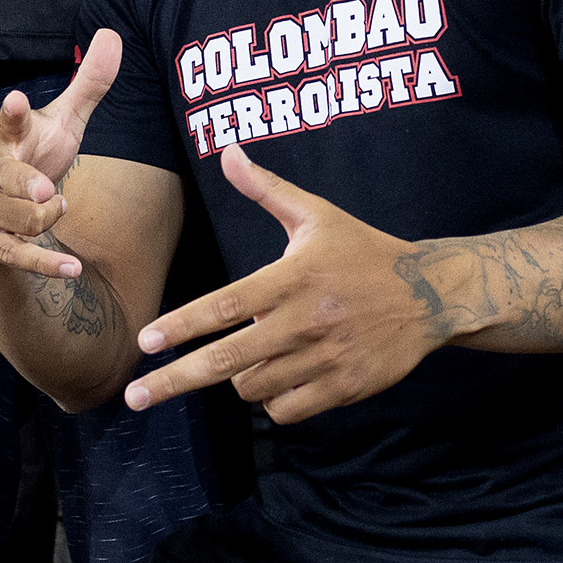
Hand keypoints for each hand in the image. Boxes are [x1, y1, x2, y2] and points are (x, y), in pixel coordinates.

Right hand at [0, 32, 120, 281]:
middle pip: (11, 180)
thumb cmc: (34, 163)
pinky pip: (18, 255)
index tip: (15, 100)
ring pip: (24, 219)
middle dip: (28, 185)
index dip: (12, 114)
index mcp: (5, 139)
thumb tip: (111, 35)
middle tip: (46, 189)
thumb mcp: (63, 127)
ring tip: (52, 208)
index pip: (8, 124)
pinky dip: (48, 263)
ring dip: (49, 218)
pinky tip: (72, 269)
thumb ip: (86, 87)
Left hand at [125, 148, 434, 424]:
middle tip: (134, 397)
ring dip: (238, 379)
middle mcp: (306, 321)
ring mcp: (326, 358)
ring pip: (253, 387)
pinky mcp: (344, 388)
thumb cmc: (362, 251)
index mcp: (293, 277)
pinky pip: (286, 410)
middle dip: (174, 381)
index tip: (144, 342)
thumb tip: (229, 151)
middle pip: (227, 359)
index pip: (226, 305)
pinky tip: (280, 379)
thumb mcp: (317, 215)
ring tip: (250, 357)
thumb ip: (267, 189)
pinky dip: (272, 400)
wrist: (429, 295)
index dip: (182, 325)